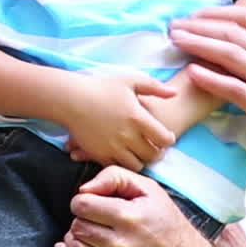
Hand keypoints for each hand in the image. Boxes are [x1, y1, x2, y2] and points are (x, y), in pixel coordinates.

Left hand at [54, 166, 218, 246]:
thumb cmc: (168, 223)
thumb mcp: (149, 190)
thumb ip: (114, 177)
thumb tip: (84, 188)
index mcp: (128, 217)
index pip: (82, 205)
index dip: (83, 200)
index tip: (92, 203)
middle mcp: (121, 245)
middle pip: (77, 226)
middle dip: (82, 219)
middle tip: (97, 219)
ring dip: (78, 239)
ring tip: (92, 234)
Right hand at [61, 71, 176, 170]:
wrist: (71, 99)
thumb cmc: (101, 87)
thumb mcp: (130, 80)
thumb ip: (155, 87)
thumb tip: (174, 93)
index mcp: (138, 118)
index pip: (164, 138)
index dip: (168, 139)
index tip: (165, 136)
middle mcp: (127, 136)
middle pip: (153, 155)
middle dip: (157, 152)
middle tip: (155, 147)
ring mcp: (113, 147)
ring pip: (137, 165)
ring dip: (140, 160)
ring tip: (139, 152)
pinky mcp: (99, 154)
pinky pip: (117, 166)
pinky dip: (122, 163)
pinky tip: (123, 153)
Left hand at [170, 5, 245, 164]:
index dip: (217, 13)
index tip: (195, 14)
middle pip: (233, 33)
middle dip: (199, 26)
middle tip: (174, 25)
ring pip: (230, 55)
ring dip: (199, 45)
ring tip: (176, 41)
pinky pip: (235, 89)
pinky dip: (211, 78)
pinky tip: (192, 72)